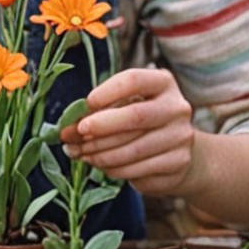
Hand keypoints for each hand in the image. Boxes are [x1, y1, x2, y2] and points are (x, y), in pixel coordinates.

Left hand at [61, 67, 196, 195]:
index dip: (108, 91)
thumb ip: (97, 113)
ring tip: (79, 153)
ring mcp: (181, 136)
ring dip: (100, 153)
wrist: (174, 151)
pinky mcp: (178, 163)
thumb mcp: (121, 107)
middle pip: (135, 115)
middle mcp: (177, 108)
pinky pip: (138, 169)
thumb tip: (67, 130)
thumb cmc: (138, 122)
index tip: (87, 103)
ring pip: (134, 148)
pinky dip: (113, 168)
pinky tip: (99, 164)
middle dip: (100, 127)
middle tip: (74, 134)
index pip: (134, 80)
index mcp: (162, 83)